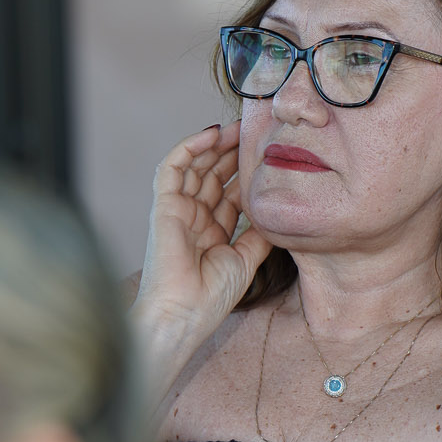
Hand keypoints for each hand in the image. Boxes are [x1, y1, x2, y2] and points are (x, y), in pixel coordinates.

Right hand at [133, 122, 272, 391]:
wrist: (184, 314)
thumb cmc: (212, 296)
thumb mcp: (247, 259)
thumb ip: (260, 234)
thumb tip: (277, 212)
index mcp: (212, 232)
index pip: (228, 192)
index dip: (244, 172)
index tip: (266, 154)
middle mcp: (194, 218)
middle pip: (212, 174)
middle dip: (232, 152)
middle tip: (254, 131)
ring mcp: (177, 210)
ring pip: (194, 165)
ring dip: (214, 145)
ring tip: (236, 127)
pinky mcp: (163, 206)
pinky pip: (172, 168)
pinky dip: (189, 147)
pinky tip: (211, 134)